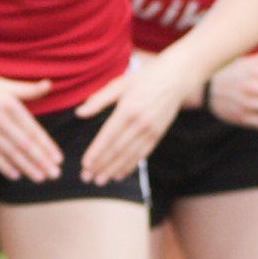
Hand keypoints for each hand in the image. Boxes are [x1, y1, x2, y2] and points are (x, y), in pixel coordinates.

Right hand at [0, 62, 60, 186]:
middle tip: (55, 174)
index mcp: (11, 105)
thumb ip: (27, 89)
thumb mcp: (4, 85)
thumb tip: (49, 84)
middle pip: (24, 144)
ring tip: (40, 177)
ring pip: (10, 152)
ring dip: (26, 166)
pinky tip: (16, 175)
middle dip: (42, 160)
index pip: (33, 130)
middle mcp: (0, 118)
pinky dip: (4, 166)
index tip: (58, 158)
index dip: (47, 146)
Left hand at [75, 53, 194, 186]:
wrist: (178, 77)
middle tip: (87, 178)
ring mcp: (151, 130)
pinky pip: (143, 154)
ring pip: (130, 155)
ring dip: (114, 170)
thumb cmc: (146, 77)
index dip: (96, 152)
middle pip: (117, 150)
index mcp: (128, 109)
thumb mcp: (120, 83)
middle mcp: (140, 123)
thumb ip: (99, 100)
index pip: (108, 137)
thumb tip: (79, 113)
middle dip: (101, 166)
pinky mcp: (159, 134)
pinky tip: (119, 174)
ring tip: (100, 181)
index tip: (85, 165)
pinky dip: (130, 166)